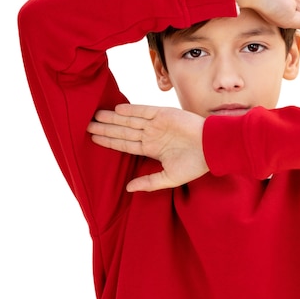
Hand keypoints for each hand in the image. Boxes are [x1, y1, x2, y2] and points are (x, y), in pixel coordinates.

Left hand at [87, 104, 207, 191]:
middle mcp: (152, 135)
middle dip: (106, 128)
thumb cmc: (196, 164)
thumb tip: (129, 189)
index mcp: (152, 149)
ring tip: (96, 116)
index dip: (110, 141)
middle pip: (123, 131)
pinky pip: (144, 111)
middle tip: (86, 124)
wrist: (213, 148)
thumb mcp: (170, 178)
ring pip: (130, 120)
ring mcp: (157, 124)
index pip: (126, 144)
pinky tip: (117, 110)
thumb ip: (149, 182)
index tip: (94, 139)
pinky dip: (131, 110)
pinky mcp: (164, 114)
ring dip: (113, 118)